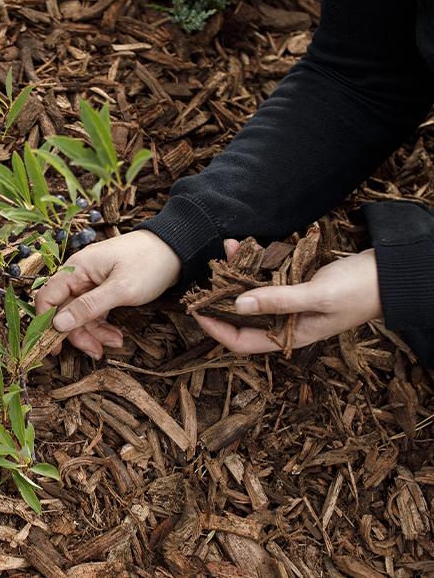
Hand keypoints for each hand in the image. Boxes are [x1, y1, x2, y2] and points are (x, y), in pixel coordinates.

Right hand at [35, 230, 182, 358]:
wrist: (176, 251)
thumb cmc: (149, 263)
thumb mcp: (120, 289)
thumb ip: (88, 307)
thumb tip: (58, 324)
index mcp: (77, 269)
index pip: (47, 296)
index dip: (46, 322)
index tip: (53, 345)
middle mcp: (80, 275)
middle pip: (65, 311)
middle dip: (77, 333)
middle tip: (95, 351)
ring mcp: (92, 284)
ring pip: (81, 315)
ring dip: (94, 333)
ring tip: (115, 342)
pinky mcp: (104, 291)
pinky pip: (94, 313)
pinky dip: (103, 327)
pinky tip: (116, 336)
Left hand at [193, 241, 382, 352]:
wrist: (391, 273)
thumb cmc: (359, 291)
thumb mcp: (316, 296)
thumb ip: (278, 301)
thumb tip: (239, 305)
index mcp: (289, 335)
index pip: (241, 343)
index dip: (216, 330)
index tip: (196, 311)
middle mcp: (285, 321)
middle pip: (242, 316)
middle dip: (221, 296)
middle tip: (204, 276)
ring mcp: (290, 302)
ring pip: (252, 292)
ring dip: (236, 273)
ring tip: (225, 250)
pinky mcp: (295, 283)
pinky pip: (266, 275)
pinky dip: (255, 262)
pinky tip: (244, 244)